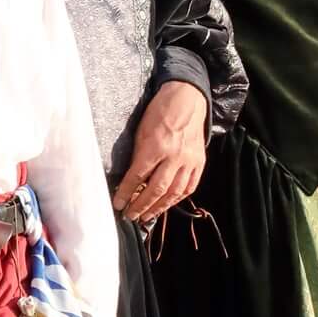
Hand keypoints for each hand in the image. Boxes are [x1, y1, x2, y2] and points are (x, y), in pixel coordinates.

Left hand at [112, 79, 207, 220]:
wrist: (187, 99)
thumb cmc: (160, 112)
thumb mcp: (142, 131)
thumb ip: (138, 156)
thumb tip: (130, 179)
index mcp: (156, 146)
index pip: (138, 176)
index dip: (126, 193)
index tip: (118, 204)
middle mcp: (174, 156)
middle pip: (156, 189)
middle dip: (141, 205)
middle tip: (130, 216)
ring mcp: (189, 161)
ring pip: (174, 193)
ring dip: (158, 208)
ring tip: (146, 216)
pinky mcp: (199, 162)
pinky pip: (189, 187)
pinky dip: (177, 199)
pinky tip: (167, 205)